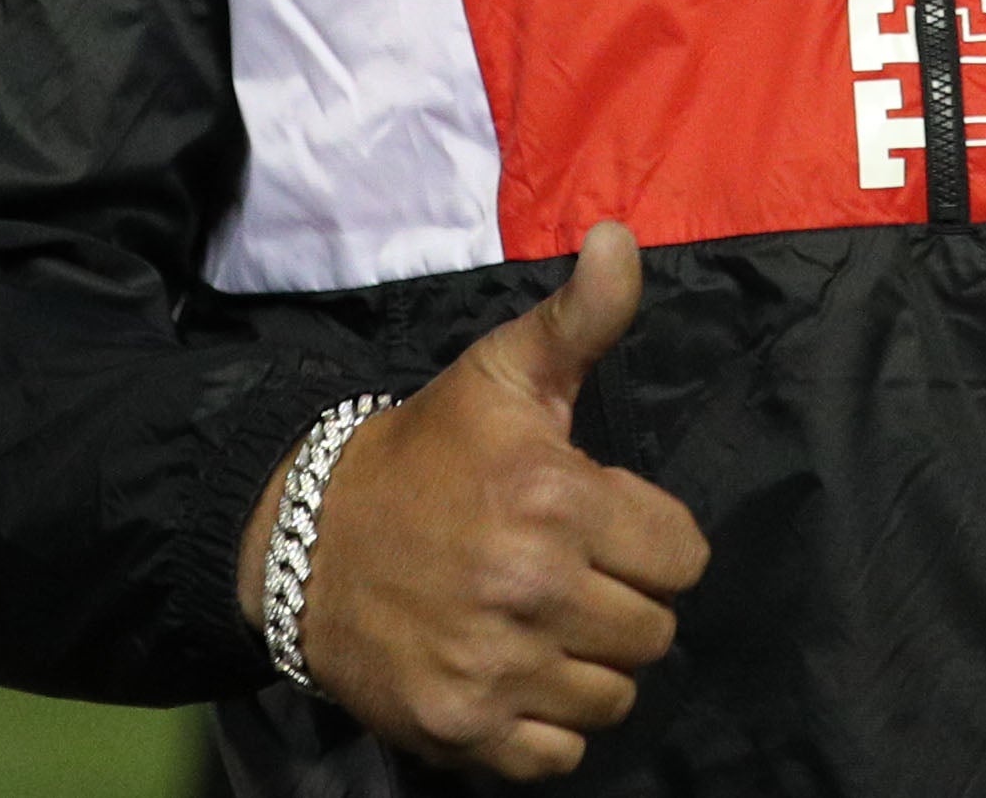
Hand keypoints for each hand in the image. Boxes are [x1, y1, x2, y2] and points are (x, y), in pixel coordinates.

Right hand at [238, 222, 711, 777]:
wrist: (302, 537)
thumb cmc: (425, 453)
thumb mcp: (503, 373)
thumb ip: (581, 317)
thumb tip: (623, 239)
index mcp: (556, 500)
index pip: (684, 556)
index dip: (653, 540)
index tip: (604, 525)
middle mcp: (532, 591)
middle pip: (654, 632)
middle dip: (623, 602)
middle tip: (570, 576)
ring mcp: (495, 668)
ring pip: (614, 697)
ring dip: (588, 666)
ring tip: (542, 625)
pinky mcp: (459, 728)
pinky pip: (558, 754)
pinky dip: (545, 727)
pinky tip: (514, 675)